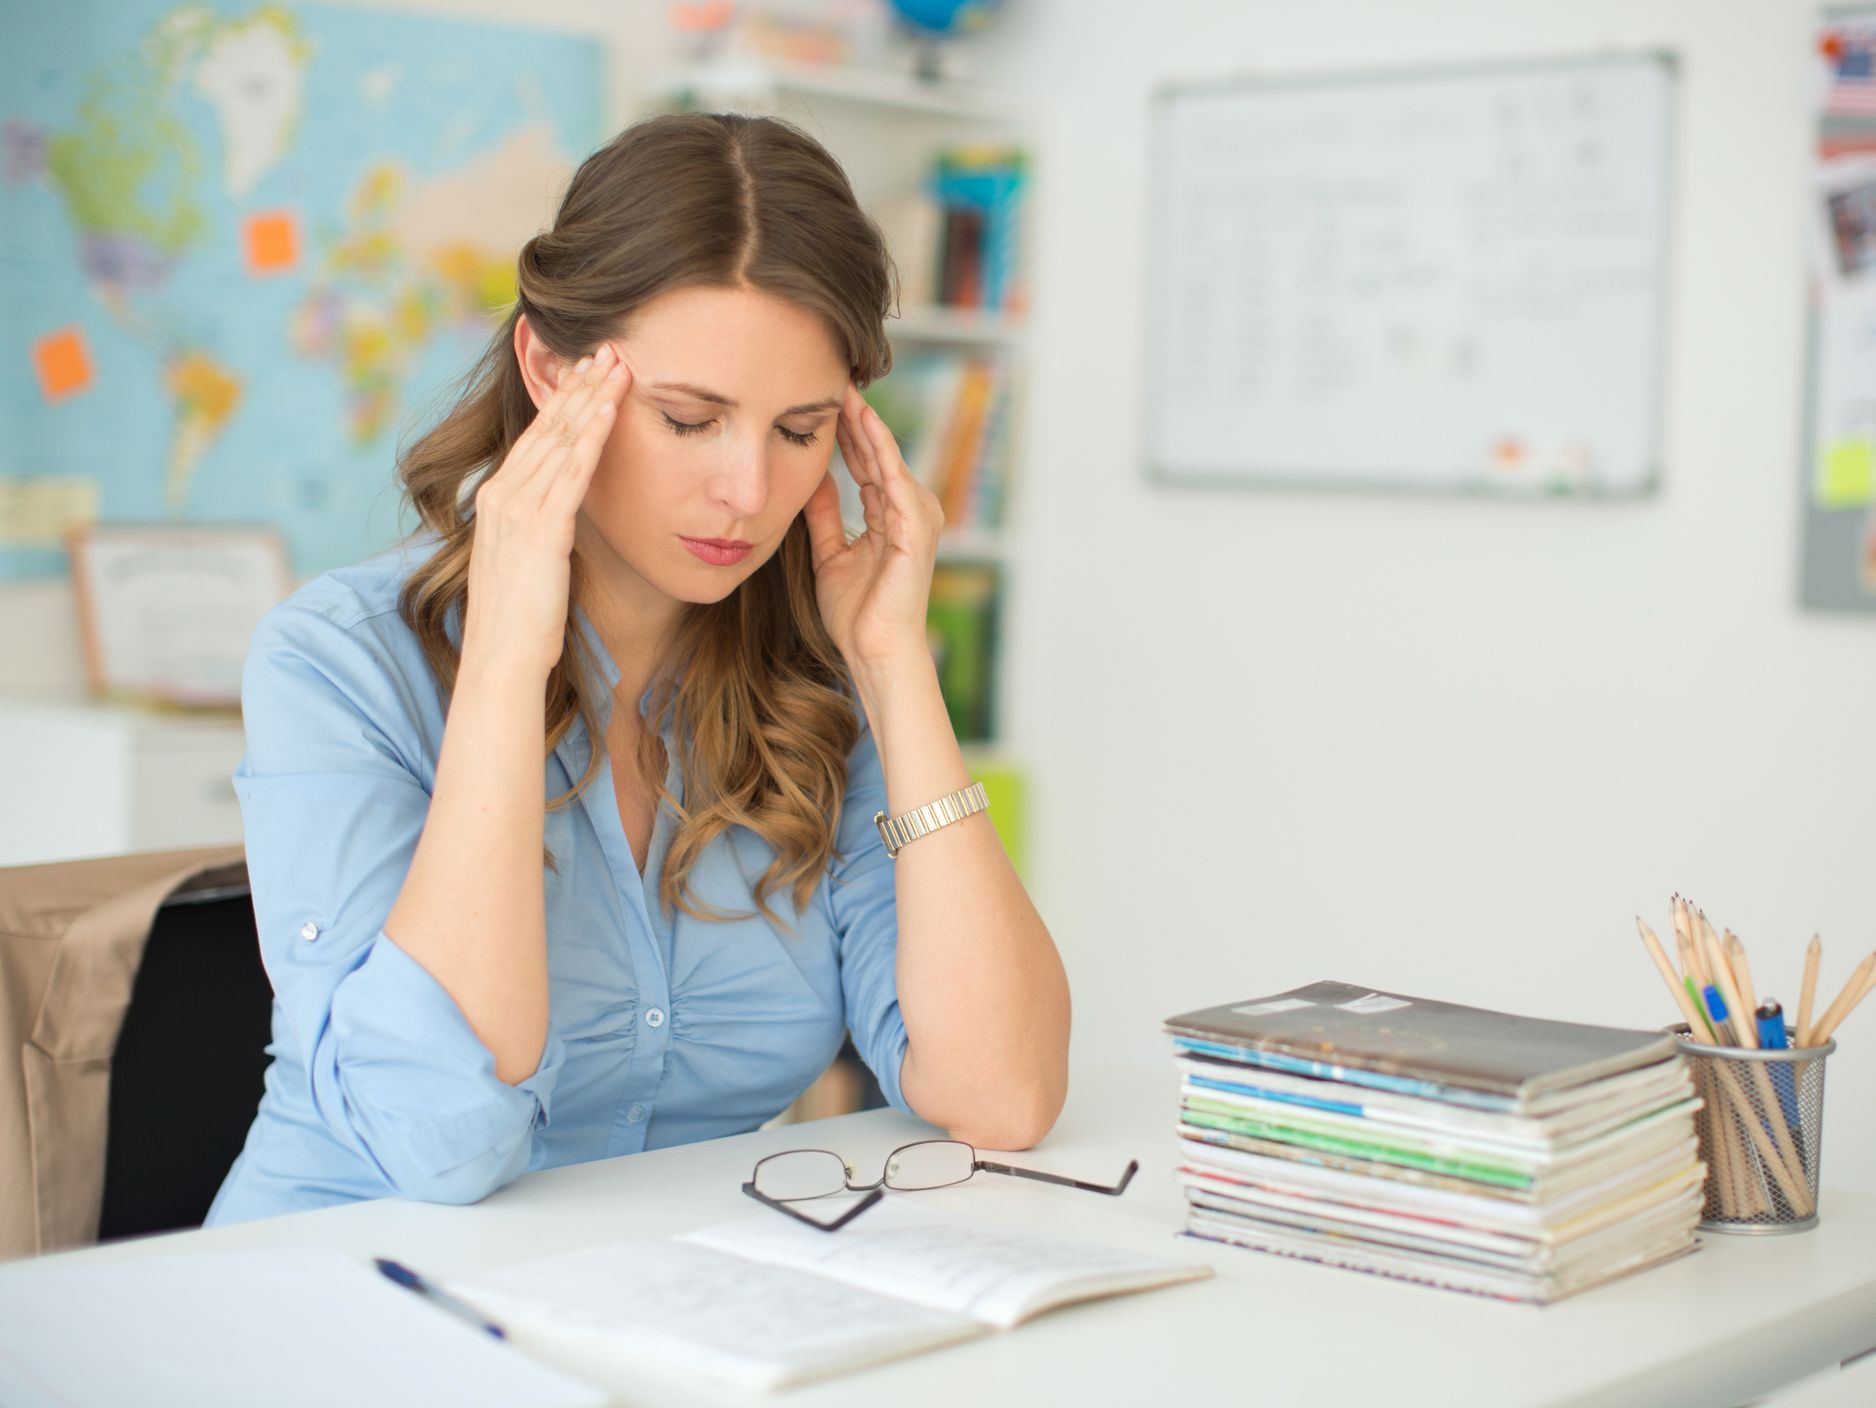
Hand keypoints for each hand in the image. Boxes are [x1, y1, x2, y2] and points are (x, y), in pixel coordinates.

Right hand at [461, 342, 630, 679]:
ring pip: (560, 440)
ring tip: (617, 363)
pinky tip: (611, 408)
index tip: (588, 370)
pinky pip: (571, 472)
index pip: (535, 438)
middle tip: (607, 347)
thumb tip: (562, 518)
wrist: (502, 661)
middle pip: (547, 428)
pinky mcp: (540, 530)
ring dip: (590, 398)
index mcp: (496, 500)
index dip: (563, 401)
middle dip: (578, 384)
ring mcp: (517, 511)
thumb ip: (541, 530)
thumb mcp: (527, 562)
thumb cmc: (521, 622)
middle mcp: (501, 496)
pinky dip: (591, 436)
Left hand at [804, 385, 944, 668]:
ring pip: (888, 459)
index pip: (867, 464)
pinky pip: (895, 479)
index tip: (824, 401)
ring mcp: (916, 518)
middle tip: (834, 379)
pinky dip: (880, 450)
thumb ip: (824, 516)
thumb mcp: (829, 553)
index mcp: (891, 516)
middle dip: (857, 419)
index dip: (847, 433)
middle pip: (878, 454)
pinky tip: (863, 424)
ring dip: (867, 425)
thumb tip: (812, 479)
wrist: (875, 650)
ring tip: (846, 392)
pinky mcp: (916, 528)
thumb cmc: (856, 613)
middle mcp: (909, 511)